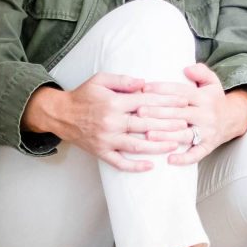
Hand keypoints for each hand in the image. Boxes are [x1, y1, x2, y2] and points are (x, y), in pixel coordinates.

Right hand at [22, 72, 190, 171]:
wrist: (59, 114)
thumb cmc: (83, 95)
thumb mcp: (100, 80)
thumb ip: (123, 81)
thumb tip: (145, 83)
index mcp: (114, 103)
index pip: (146, 102)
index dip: (166, 102)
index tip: (183, 102)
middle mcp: (112, 122)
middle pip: (146, 124)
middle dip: (168, 124)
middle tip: (187, 125)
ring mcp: (107, 139)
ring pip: (136, 145)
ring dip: (157, 146)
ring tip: (175, 145)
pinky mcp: (101, 152)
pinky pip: (119, 162)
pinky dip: (135, 166)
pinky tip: (150, 166)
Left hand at [140, 64, 246, 165]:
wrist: (233, 119)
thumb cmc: (213, 99)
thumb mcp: (212, 81)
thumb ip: (201, 71)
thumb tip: (187, 68)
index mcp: (204, 98)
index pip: (181, 92)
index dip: (163, 89)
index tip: (145, 89)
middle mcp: (206, 115)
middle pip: (179, 113)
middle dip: (158, 112)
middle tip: (139, 112)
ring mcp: (207, 132)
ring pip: (185, 134)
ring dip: (166, 135)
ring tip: (148, 135)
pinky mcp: (208, 146)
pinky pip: (196, 154)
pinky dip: (184, 158)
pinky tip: (169, 160)